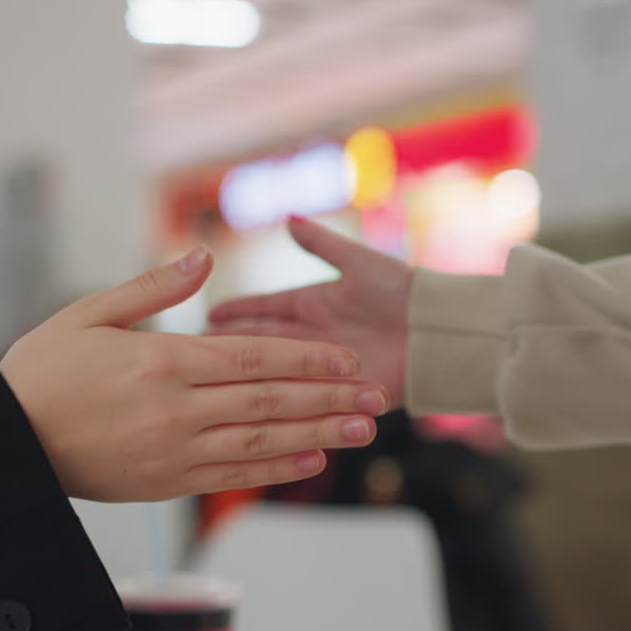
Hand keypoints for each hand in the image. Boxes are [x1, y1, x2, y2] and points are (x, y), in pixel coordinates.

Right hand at [0, 246, 388, 502]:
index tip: (347, 358)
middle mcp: (178, 408)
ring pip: (262, 441)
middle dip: (328, 397)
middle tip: (376, 397)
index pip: (253, 356)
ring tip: (361, 430)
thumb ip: (152, 287)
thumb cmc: (42, 370)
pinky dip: (276, 468)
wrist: (5, 444)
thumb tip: (205, 256)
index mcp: (162, 360)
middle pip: (269, 399)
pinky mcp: (166, 482)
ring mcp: (174, 449)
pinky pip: (233, 475)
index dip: (306, 357)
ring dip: (317, 435)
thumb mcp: (89, 313)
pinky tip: (311, 460)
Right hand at [208, 216, 413, 406]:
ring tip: (209, 389)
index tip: (205, 316)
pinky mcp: (333, 393)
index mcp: (311, 304)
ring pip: (272, 374)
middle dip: (226, 349)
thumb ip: (321, 243)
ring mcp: (320, 368)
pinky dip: (275, 405)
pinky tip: (246, 415)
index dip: (234, 313)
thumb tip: (288, 216)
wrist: (439, 333)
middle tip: (192, 355)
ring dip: (245, 380)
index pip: (261, 310)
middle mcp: (310, 337)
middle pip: (258, 345)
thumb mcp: (358, 263)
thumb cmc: (403, 293)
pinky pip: (298, 401)